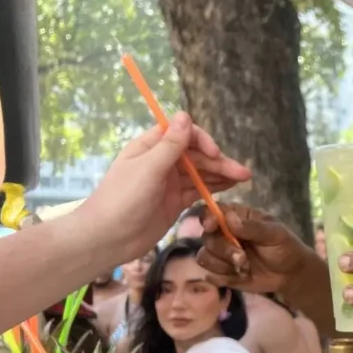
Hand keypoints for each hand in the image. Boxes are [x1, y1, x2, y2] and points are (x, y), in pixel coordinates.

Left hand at [79, 112, 249, 257]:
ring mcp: (169, 183)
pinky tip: (230, 187)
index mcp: (150, 147)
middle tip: (244, 173)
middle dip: (219, 162)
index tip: (215, 154)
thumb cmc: (122, 200)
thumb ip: (170, 145)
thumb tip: (185, 115)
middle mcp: (161, 162)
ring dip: (222, 174)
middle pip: (196, 156)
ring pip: (201, 174)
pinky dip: (215, 188)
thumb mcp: (147, 169)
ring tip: (244, 178)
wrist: (108, 238)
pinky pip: (199, 191)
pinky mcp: (175, 202)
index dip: (202, 141)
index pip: (183, 134)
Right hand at [197, 203, 312, 292]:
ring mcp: (221, 253)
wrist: (290, 274)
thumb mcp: (274, 233)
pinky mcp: (222, 272)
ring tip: (244, 268)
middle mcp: (224, 233)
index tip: (211, 226)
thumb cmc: (284, 247)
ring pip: (204, 256)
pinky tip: (241, 276)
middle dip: (223, 249)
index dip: (207, 217)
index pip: (211, 211)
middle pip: (207, 236)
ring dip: (222, 265)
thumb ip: (253, 227)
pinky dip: (224, 278)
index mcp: (236, 217)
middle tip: (243, 257)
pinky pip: (210, 274)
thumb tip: (229, 218)